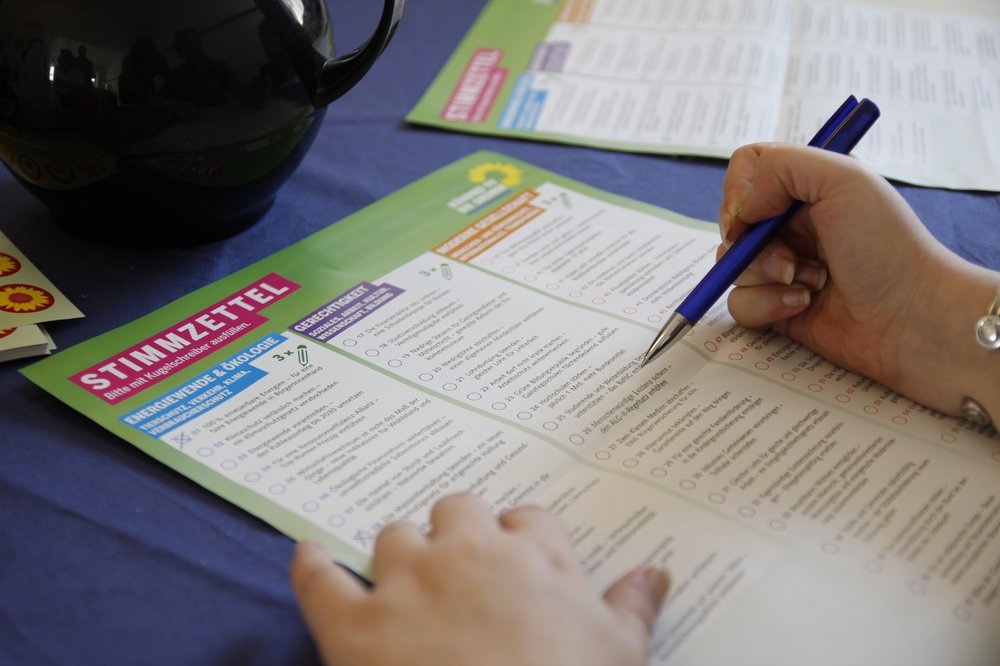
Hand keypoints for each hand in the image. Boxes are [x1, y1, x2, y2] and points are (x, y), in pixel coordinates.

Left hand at [290, 493, 669, 665]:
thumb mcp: (619, 653)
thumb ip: (633, 605)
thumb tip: (657, 573)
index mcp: (532, 555)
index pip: (527, 519)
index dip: (520, 538)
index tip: (519, 558)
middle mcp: (467, 552)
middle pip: (457, 509)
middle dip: (459, 530)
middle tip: (464, 566)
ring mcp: (407, 583)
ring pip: (396, 535)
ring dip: (401, 552)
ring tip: (406, 578)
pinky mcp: (354, 625)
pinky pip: (320, 577)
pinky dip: (312, 565)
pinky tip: (310, 554)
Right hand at [718, 143, 999, 416]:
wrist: (911, 318)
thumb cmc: (886, 245)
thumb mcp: (842, 178)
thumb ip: (776, 168)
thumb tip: (737, 208)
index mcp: (808, 187)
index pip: (747, 171)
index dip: (740, 192)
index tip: (757, 213)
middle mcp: (792, 225)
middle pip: (732, 222)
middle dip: (754, 242)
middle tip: (791, 256)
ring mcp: (782, 268)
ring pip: (732, 266)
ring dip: (766, 275)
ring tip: (810, 283)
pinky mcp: (777, 308)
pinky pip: (740, 304)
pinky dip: (766, 305)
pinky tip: (803, 305)